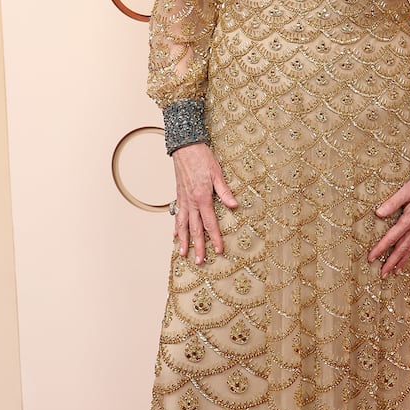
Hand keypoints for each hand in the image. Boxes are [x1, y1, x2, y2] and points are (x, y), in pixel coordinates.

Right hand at [171, 143, 237, 264]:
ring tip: (183, 254)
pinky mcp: (179, 196)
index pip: (210, 223)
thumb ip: (224, 191)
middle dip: (197, 246)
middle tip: (199, 261)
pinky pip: (177, 215)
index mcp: (202, 198)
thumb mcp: (217, 173)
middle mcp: (191, 202)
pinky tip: (175, 235)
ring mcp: (183, 200)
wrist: (185, 147)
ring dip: (183, 241)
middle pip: (195, 229)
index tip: (218, 250)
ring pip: (182, 225)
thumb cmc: (202, 158)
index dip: (215, 238)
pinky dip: (176, 227)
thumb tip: (234, 206)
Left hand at [368, 169, 409, 278]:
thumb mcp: (405, 190)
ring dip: (402, 261)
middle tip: (383, 274)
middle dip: (391, 263)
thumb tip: (378, 213)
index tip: (371, 258)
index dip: (380, 248)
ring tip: (395, 272)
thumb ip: (392, 203)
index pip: (392, 237)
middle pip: (402, 249)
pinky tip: (408, 255)